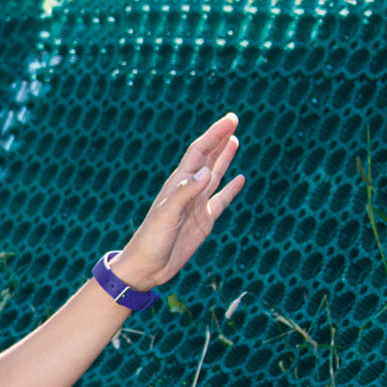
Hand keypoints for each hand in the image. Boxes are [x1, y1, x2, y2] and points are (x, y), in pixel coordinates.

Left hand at [113, 113, 244, 289]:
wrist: (147, 266)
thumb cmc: (151, 239)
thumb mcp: (167, 214)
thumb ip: (185, 192)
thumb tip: (207, 171)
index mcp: (178, 183)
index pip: (200, 151)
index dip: (215, 134)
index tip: (231, 120)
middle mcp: (189, 190)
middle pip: (208, 157)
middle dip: (220, 139)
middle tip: (233, 120)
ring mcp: (197, 205)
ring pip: (215, 175)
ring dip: (224, 157)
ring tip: (234, 140)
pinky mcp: (204, 221)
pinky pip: (221, 200)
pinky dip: (231, 189)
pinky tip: (239, 179)